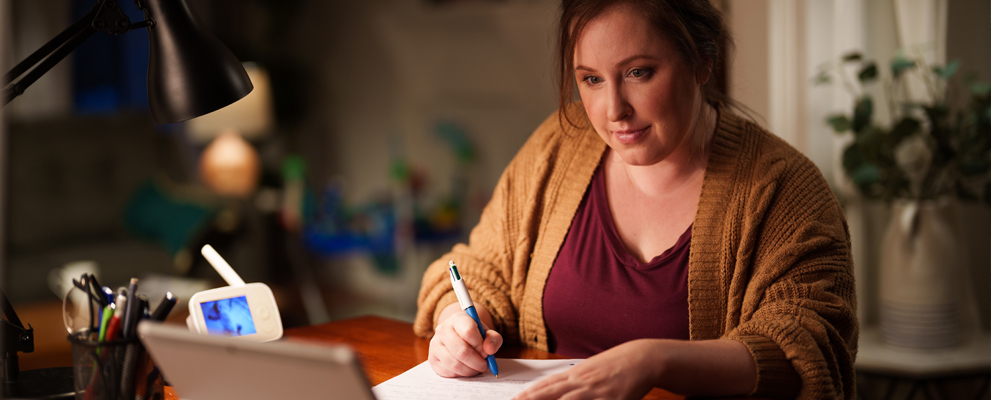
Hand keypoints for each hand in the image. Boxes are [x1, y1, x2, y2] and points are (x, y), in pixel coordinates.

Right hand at [429, 306, 502, 377]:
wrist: (458, 336)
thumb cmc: (474, 335)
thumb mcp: (487, 333)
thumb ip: (493, 339)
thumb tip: (489, 350)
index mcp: (457, 319)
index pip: (468, 332)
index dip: (480, 345)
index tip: (486, 351)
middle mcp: (443, 330)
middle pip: (461, 351)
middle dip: (477, 362)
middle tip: (484, 365)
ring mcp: (435, 345)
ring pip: (454, 364)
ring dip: (470, 370)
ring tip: (477, 368)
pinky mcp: (432, 359)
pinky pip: (447, 372)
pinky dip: (460, 375)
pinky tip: (466, 369)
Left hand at [513, 340, 658, 399]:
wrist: (642, 358)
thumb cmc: (616, 364)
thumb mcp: (591, 369)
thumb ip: (574, 381)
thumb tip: (555, 388)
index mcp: (576, 374)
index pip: (546, 385)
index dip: (529, 394)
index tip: (514, 399)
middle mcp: (582, 381)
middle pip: (551, 393)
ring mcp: (595, 391)